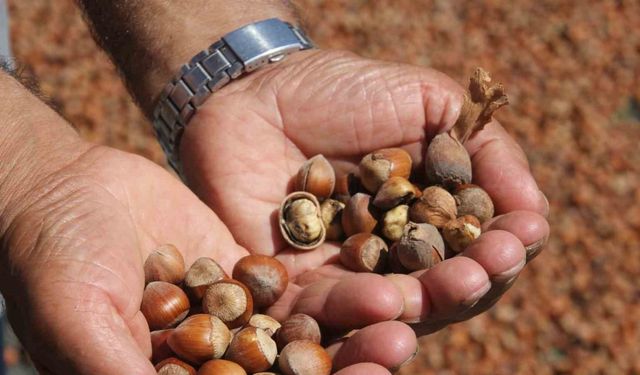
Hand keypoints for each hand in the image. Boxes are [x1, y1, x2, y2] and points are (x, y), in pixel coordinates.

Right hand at [0, 141, 403, 374]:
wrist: (68, 191)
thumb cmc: (54, 259)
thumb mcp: (81, 316)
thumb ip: (122, 365)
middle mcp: (214, 363)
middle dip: (345, 367)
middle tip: (396, 350)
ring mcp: (238, 319)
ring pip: (306, 332)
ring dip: (355, 327)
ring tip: (400, 312)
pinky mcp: (252, 275)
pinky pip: (301, 285)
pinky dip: (340, 285)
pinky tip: (381, 276)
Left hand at [179, 49, 549, 366]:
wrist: (257, 89)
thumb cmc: (345, 90)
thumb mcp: (429, 102)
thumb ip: (484, 149)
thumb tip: (535, 211)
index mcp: (425, 221)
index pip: (473, 250)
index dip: (501, 249)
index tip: (523, 237)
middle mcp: (389, 257)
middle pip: (438, 292)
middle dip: (470, 283)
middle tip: (488, 268)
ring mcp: (341, 275)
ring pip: (390, 311)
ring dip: (427, 305)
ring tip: (455, 287)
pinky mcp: (289, 286)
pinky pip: (323, 313)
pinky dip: (357, 314)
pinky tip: (388, 302)